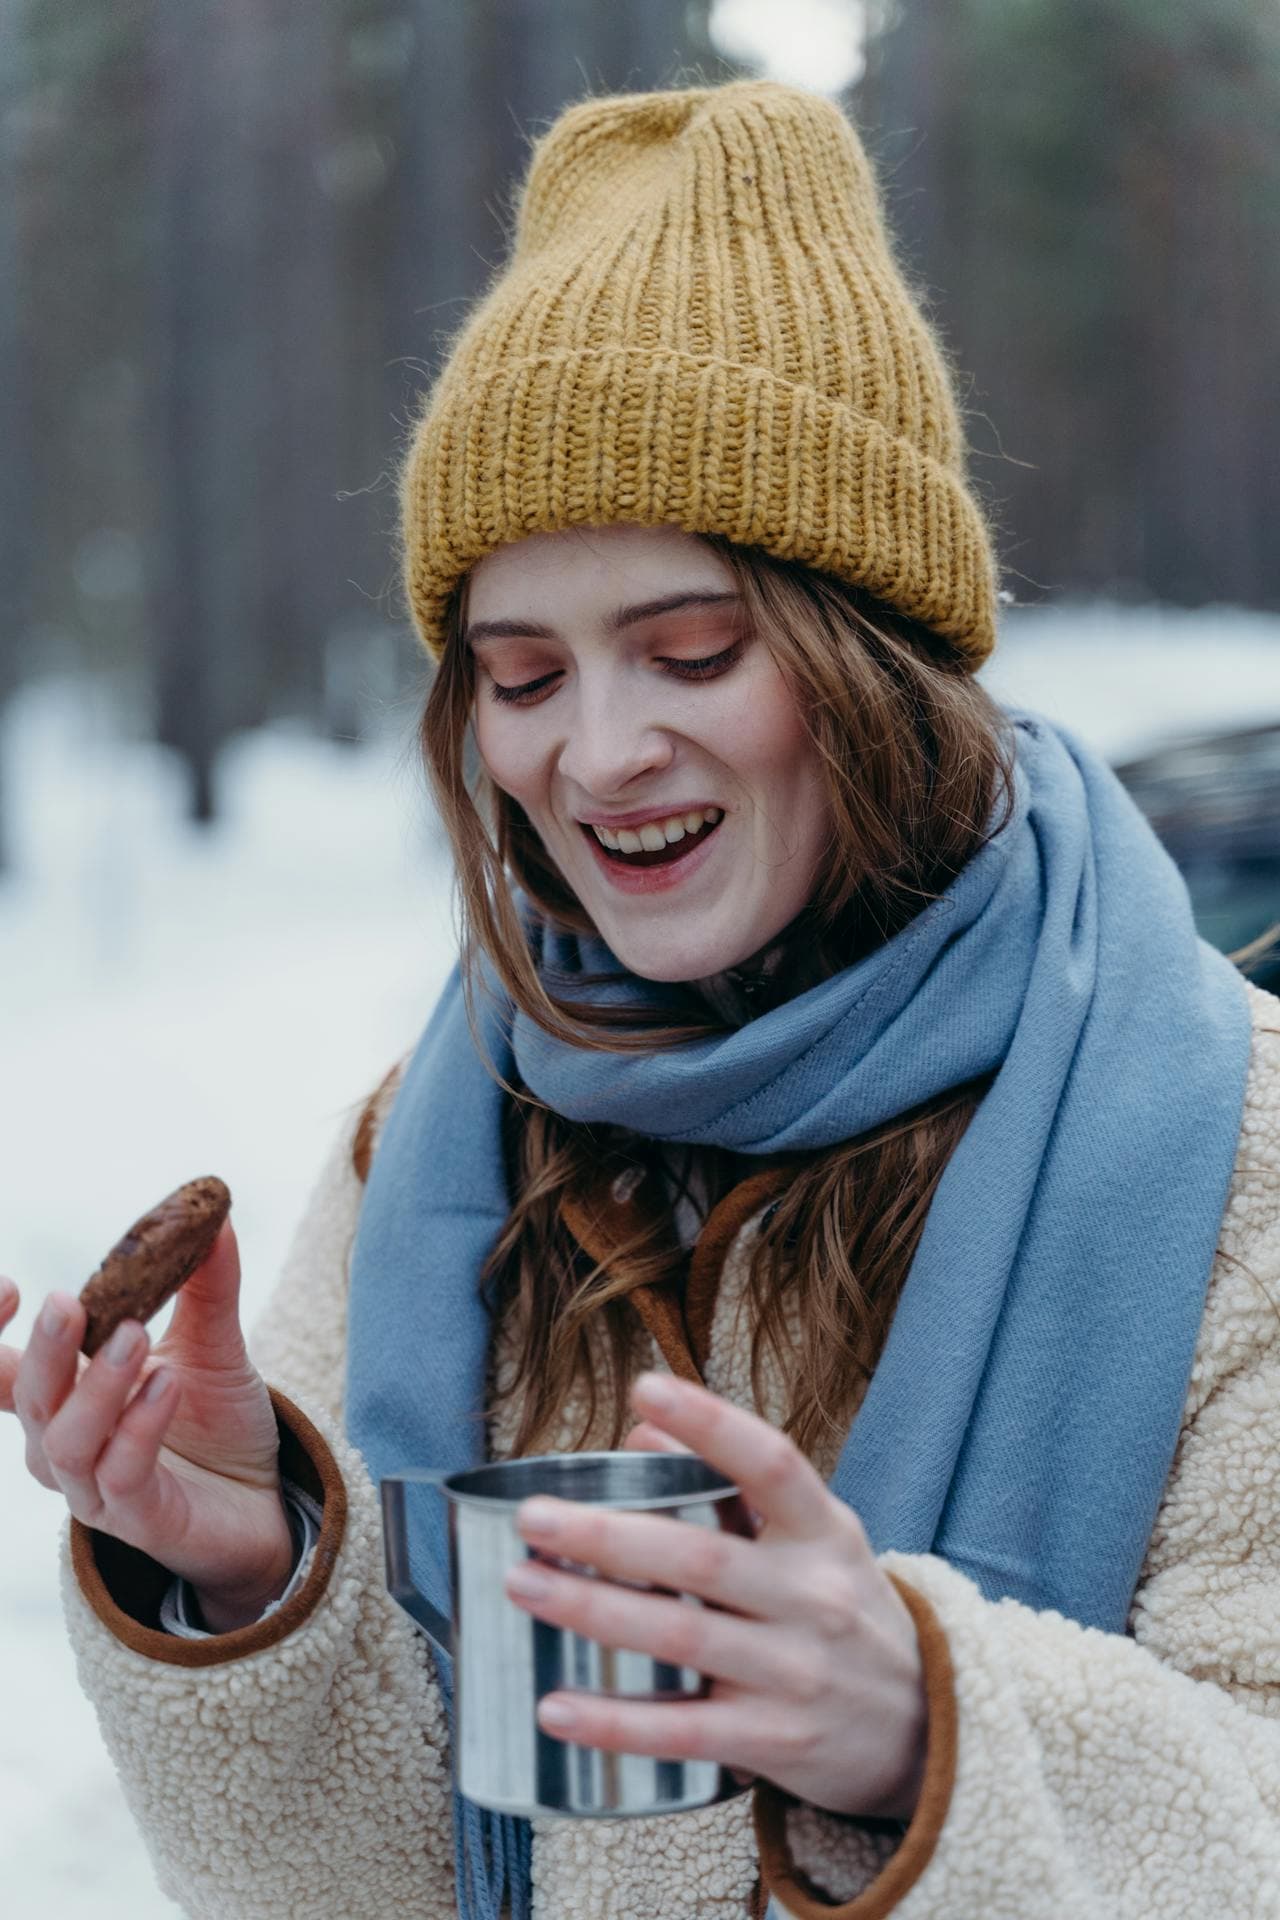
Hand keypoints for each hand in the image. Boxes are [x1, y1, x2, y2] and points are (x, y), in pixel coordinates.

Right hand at [0, 1223, 294, 1631]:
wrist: (264, 1500)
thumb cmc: (216, 1421)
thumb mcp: (212, 1343)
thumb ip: (206, 1285)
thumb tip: (213, 1216)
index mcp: (64, 1399)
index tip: (10, 1285)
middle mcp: (63, 1446)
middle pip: (28, 1399)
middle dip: (43, 1349)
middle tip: (67, 1302)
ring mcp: (94, 1489)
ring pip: (66, 1441)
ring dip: (97, 1385)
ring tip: (135, 1336)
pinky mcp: (137, 1519)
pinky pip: (122, 1473)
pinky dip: (139, 1426)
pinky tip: (167, 1383)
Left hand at [504, 1372, 926, 1822]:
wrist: (926, 1728)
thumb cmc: (841, 1610)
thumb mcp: (812, 1537)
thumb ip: (732, 1482)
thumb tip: (641, 1425)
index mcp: (824, 1532)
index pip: (771, 1463)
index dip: (709, 1422)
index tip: (645, 1385)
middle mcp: (814, 1598)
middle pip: (703, 1559)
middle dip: (610, 1537)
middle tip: (534, 1518)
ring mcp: (796, 1674)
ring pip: (683, 1639)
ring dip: (594, 1612)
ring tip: (523, 1585)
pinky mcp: (775, 1743)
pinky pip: (684, 1731)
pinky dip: (616, 1722)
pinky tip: (555, 1706)